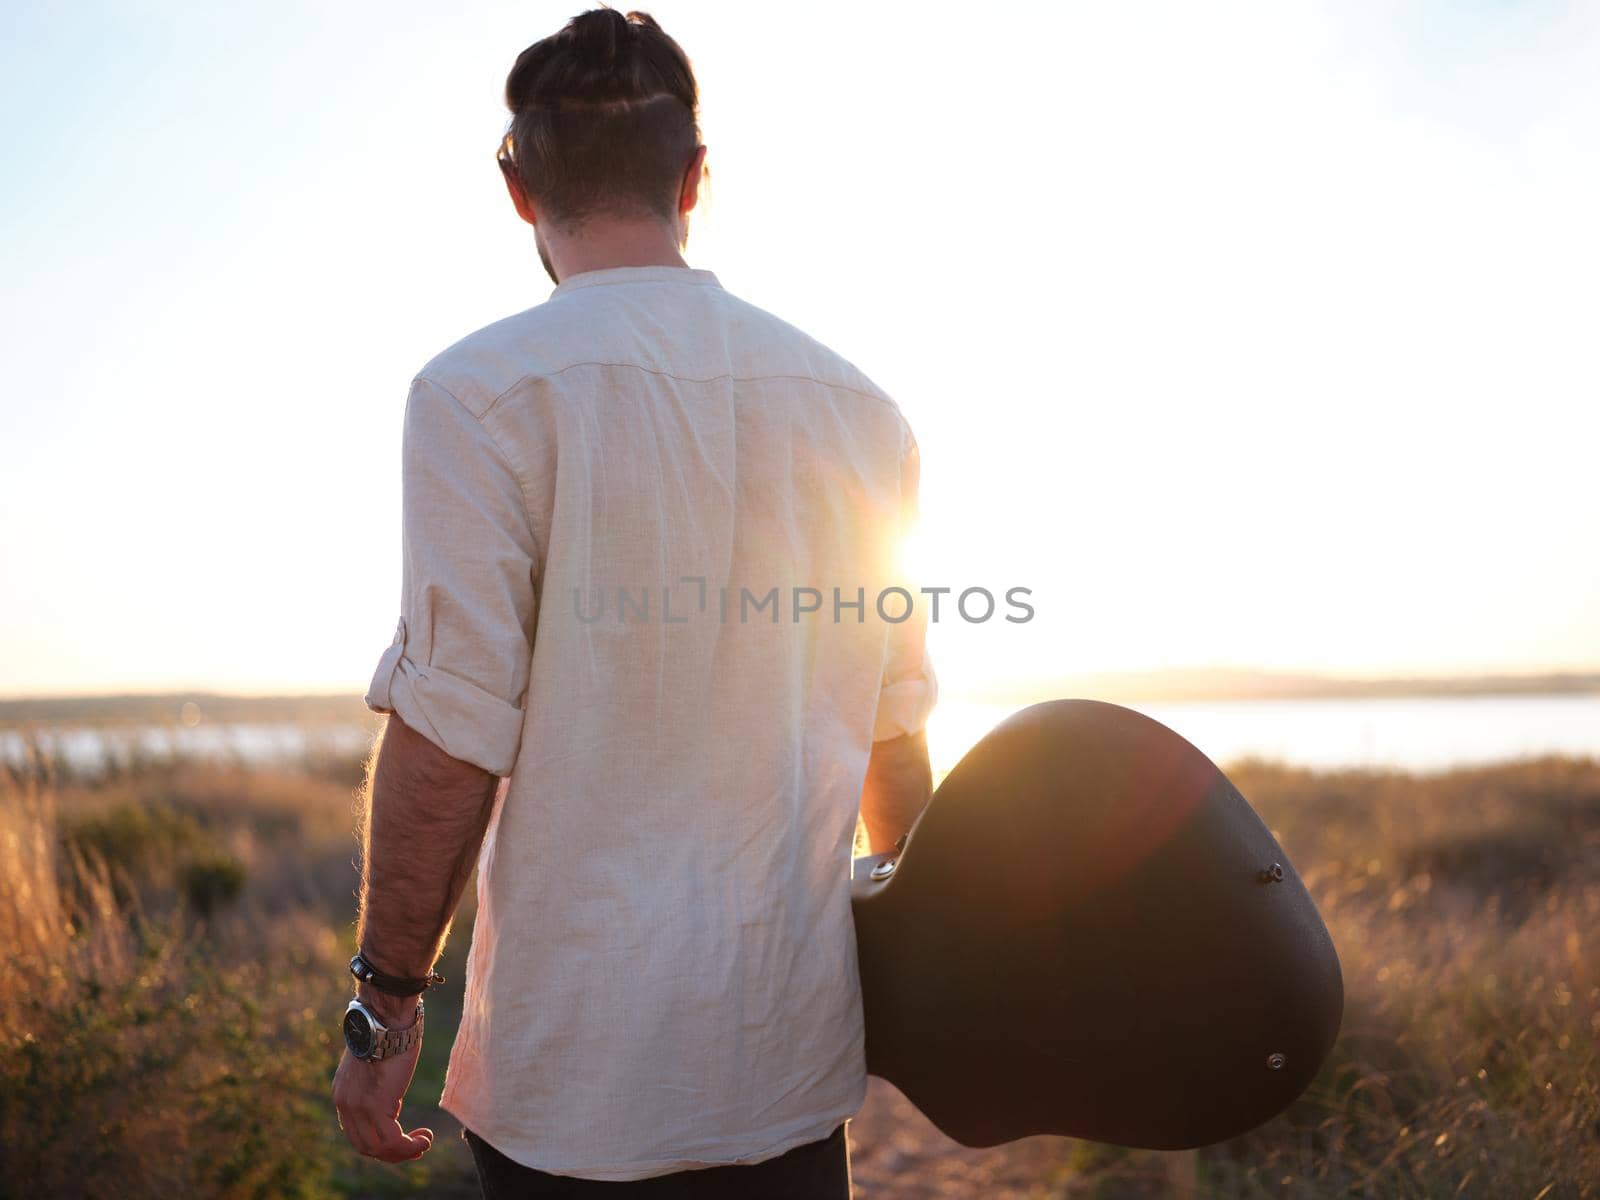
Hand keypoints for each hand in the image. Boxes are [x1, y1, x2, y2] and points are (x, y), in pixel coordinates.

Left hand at [332, 1005, 433, 1162]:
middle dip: (392, 1153)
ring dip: (404, 1152)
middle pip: (365, 1146)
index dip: (380, 1142)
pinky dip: (410, 1147)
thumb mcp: (377, 1061)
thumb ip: (376, 1080)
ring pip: (378, 1149)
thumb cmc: (389, 1030)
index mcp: (344, 1094)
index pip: (356, 1132)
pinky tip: (425, 1138)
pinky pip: (392, 1141)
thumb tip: (388, 1083)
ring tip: (424, 1143)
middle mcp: (345, 1104)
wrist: (386, 1015)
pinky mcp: (376, 1105)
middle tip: (416, 1146)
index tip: (403, 1138)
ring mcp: (358, 1107)